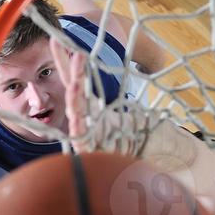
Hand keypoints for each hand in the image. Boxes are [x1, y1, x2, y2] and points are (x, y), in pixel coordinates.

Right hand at [50, 37, 147, 154]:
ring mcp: (88, 139)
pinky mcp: (91, 156)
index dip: (69, 65)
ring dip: (74, 94)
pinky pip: (81, 140)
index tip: (60, 41)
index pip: (79, 84)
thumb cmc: (144, 146)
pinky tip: (76, 113)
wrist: (151, 173)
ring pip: (76, 113)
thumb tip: (154, 68)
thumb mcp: (141, 117)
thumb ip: (137, 99)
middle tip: (67, 48)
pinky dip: (78, 126)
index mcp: (96, 113)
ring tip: (74, 74)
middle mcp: (89, 124)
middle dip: (70, 72)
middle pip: (74, 93)